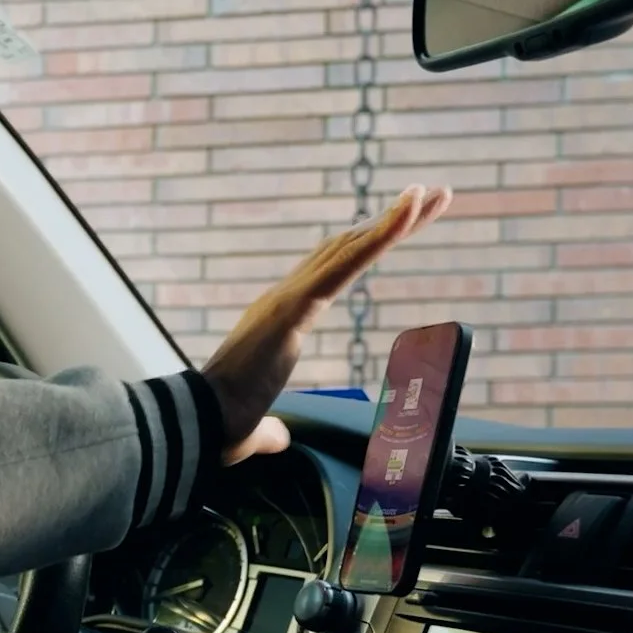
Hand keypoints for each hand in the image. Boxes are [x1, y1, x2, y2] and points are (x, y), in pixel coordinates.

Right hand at [205, 185, 452, 465]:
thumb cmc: (216, 427)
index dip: (368, 244)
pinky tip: (408, 216)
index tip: (403, 224)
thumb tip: (277, 438)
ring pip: (349, 248)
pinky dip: (379, 238)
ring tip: (431, 193)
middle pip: (347, 247)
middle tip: (437, 194)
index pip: (332, 271)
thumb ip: (270, 430)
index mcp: (279, 319)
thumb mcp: (254, 427)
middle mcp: (284, 299)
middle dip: (394, 220)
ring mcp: (287, 300)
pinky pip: (344, 266)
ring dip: (395, 218)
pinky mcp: (293, 309)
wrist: (195, 424)